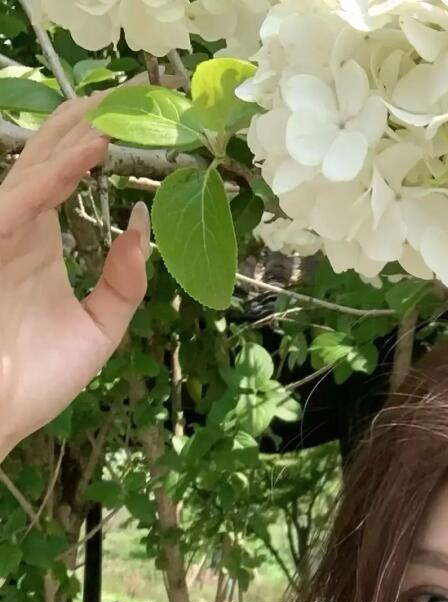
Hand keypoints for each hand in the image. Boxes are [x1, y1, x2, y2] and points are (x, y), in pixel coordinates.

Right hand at [0, 95, 150, 459]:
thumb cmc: (35, 379)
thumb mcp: (98, 330)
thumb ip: (124, 282)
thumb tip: (143, 228)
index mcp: (38, 239)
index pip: (65, 173)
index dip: (96, 140)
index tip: (137, 115)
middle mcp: (16, 226)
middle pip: (49, 157)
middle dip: (86, 120)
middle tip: (131, 89)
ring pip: (34, 169)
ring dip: (73, 137)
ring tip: (113, 109)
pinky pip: (21, 201)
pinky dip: (53, 175)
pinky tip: (85, 151)